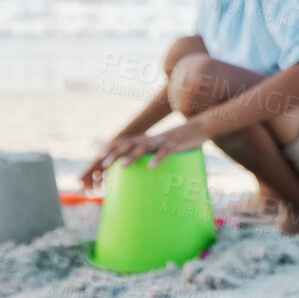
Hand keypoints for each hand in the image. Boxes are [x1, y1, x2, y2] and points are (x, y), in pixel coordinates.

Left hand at [81, 122, 207, 187]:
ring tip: (122, 166)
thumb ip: (155, 155)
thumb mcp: (165, 146)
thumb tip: (147, 170)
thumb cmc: (181, 140)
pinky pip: (164, 152)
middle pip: (129, 144)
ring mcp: (162, 141)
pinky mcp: (175, 145)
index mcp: (147, 139)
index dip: (111, 148)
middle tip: (103, 164)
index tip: (98, 156)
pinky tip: (151, 167)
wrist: (200, 126)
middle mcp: (151, 139)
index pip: (124, 141)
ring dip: (131, 157)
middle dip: (115, 153)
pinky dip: (157, 159)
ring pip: (143, 148)